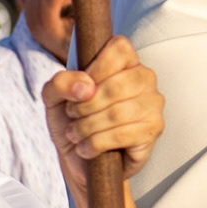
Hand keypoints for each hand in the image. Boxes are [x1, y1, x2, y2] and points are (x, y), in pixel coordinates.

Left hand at [42, 35, 162, 191]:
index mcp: (124, 60)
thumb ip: (60, 83)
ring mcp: (153, 103)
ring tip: (76, 134)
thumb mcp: (53, 98)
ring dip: (87, 127)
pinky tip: (86, 148)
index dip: (95, 69)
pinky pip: (122, 134)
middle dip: (84, 106)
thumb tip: (86, 87)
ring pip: (118, 113)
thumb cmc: (71, 120)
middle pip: (116, 85)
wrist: (80, 159)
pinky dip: (95, 144)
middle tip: (73, 116)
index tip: (80, 90)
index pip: (119, 48)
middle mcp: (145, 77)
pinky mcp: (153, 130)